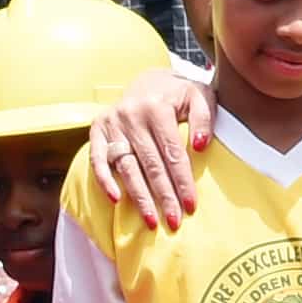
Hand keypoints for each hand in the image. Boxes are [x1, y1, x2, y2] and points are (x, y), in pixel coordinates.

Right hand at [85, 67, 217, 228]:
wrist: (149, 80)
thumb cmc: (179, 95)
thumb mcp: (199, 96)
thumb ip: (204, 118)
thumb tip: (199, 146)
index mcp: (157, 107)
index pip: (172, 153)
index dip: (182, 181)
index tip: (191, 206)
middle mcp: (131, 115)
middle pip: (151, 165)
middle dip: (164, 196)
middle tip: (174, 222)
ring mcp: (112, 122)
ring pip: (127, 166)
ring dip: (139, 196)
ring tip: (151, 221)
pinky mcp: (97, 128)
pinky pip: (97, 158)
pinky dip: (104, 180)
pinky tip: (116, 200)